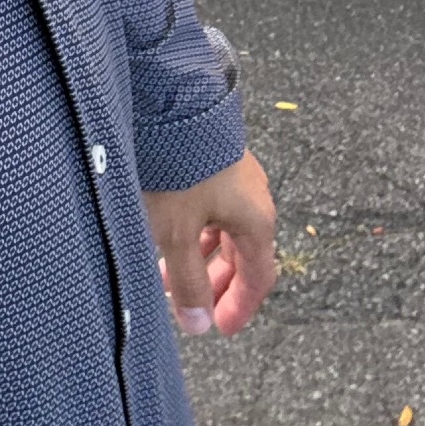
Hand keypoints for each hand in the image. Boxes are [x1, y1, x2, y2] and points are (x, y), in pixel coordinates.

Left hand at [142, 150, 276, 338]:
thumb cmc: (178, 167)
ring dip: (198, 254)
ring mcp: (233, 172)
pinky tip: (166, 231)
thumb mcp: (177, 233)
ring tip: (165, 271)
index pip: (259, 276)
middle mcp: (252, 195)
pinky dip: (192, 226)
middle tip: (191, 306)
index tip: (221, 326)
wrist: (170, 99)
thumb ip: (188, 282)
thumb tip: (199, 325)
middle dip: (214, 282)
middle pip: (239, 252)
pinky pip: (210, 203)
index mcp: (255, 218)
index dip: (240, 305)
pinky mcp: (212, 155)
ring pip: (221, 226)